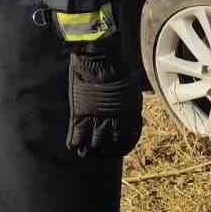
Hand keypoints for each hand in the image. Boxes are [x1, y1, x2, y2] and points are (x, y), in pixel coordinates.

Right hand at [66, 42, 141, 157]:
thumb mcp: (131, 91)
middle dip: (106, 151)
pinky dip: (75, 143)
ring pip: (93, 145)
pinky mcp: (79, 114)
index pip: (128, 139)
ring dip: (90, 150)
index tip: (119, 149)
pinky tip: (75, 146)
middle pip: (111, 146)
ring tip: (87, 152)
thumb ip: (131, 107)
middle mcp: (113, 119)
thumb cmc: (117, 71)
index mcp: (128, 114)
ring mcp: (95, 118)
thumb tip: (135, 119)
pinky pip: (76, 137)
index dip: (123, 147)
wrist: (101, 58)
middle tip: (101, 152)